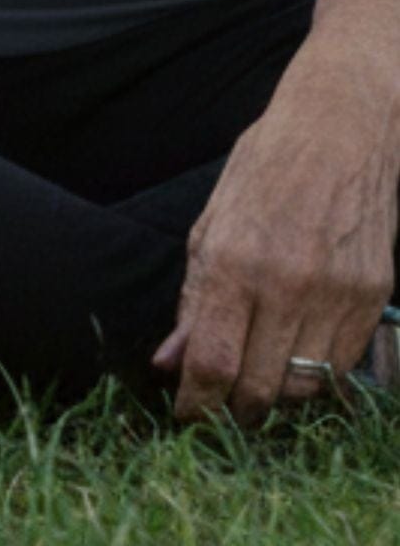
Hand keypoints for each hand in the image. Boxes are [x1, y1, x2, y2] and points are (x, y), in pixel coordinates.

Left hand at [154, 55, 399, 422]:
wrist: (340, 130)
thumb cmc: (263, 169)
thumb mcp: (210, 224)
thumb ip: (194, 298)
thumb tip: (171, 361)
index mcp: (235, 261)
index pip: (214, 360)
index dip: (198, 401)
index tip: (187, 415)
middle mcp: (288, 283)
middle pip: (260, 385)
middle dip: (234, 408)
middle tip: (220, 406)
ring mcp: (339, 293)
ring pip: (305, 383)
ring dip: (276, 394)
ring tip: (256, 381)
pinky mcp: (375, 296)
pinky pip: (343, 363)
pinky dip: (316, 372)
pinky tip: (296, 355)